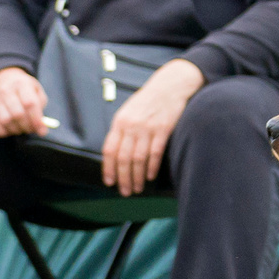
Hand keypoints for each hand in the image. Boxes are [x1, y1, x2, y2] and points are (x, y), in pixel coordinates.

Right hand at [0, 67, 48, 137]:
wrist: (5, 80)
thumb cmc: (25, 90)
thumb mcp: (37, 92)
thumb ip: (41, 108)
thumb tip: (42, 128)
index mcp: (21, 84)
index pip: (29, 103)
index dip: (36, 120)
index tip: (42, 131)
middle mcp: (6, 91)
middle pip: (17, 114)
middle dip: (27, 126)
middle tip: (32, 130)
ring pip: (5, 121)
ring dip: (16, 130)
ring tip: (22, 127)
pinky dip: (2, 132)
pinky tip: (9, 129)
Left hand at [101, 59, 206, 195]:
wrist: (169, 86)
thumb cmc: (148, 100)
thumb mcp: (128, 111)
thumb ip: (121, 130)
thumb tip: (115, 154)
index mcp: (119, 122)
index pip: (109, 150)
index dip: (108, 168)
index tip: (109, 182)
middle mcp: (131, 126)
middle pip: (123, 158)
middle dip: (123, 178)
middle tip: (125, 191)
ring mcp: (147, 128)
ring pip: (138, 159)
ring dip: (137, 177)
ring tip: (137, 188)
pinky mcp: (163, 129)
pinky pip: (155, 153)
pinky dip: (152, 167)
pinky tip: (150, 176)